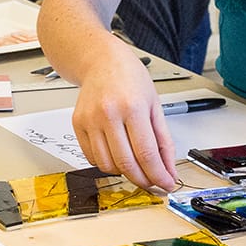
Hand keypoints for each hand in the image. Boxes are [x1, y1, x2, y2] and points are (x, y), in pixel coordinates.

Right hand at [69, 42, 176, 190]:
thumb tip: (168, 169)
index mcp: (133, 107)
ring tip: (134, 166)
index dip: (158, 175)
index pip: (146, 153)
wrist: (101, 60)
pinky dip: (106, 164)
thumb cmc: (129, 77)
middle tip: (152, 182)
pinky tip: (116, 155)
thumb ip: (163, 140)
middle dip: (143, 180)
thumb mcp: (155, 105)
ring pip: (107, 165)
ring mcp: (90, 120)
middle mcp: (108, 114)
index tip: (166, 184)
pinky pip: (92, 157)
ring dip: (124, 174)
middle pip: (126, 164)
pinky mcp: (78, 124)